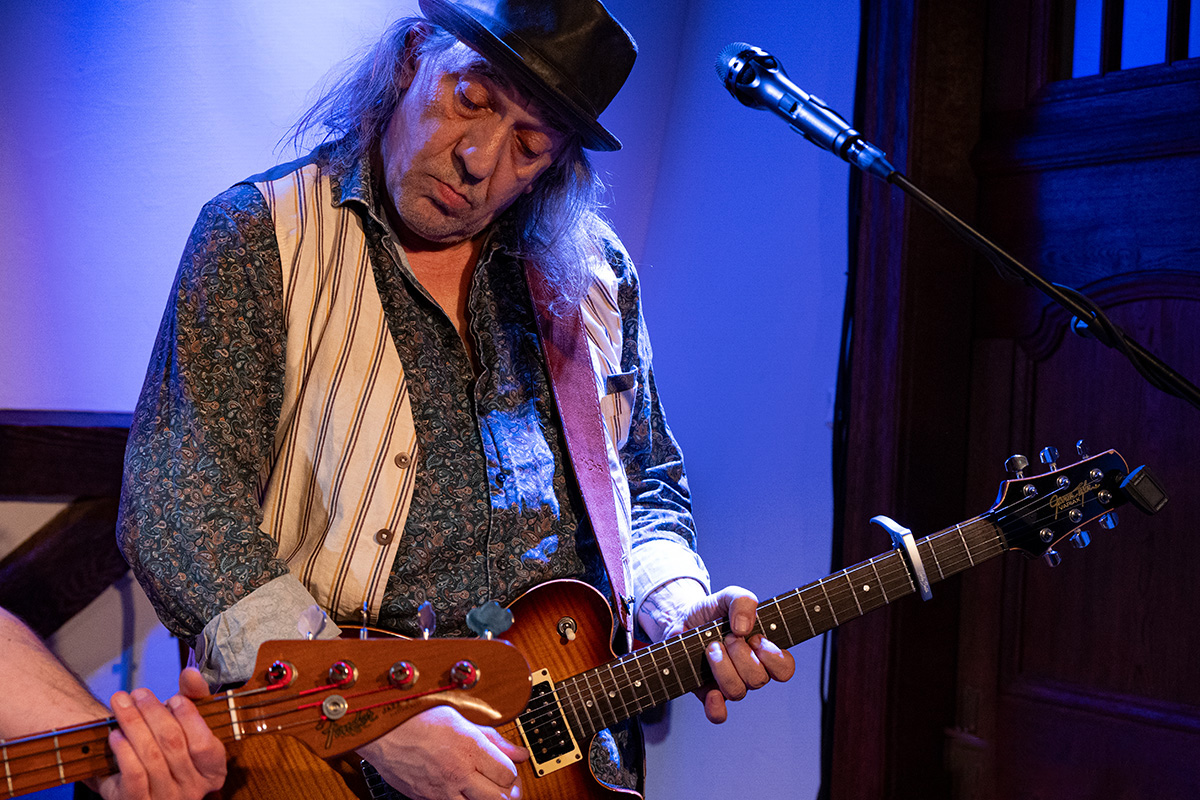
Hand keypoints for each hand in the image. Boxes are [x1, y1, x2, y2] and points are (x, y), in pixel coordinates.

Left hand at [95, 668, 225, 799]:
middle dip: (153, 713)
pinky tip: (115, 734)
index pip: (204, 744)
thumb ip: (193, 699)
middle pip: (173, 744)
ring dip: (133, 724)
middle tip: (138, 693)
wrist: (136, 786)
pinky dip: (124, 751)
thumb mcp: (186, 726)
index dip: (189, 718)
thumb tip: (191, 673)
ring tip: (121, 704)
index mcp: (212, 772)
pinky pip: (133, 775)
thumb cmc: (168, 750)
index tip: (174, 697)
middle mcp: (192, 790)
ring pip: (151, 756)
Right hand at [356, 705, 528, 799]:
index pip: (508, 774)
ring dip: (485, 799)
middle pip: (499, 798)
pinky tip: (461, 788)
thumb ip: (493, 738)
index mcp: (469, 748)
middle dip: (507, 793)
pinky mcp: (426, 798)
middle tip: (505, 784)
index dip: (512, 772)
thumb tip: (518, 752)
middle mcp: (457, 772)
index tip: (509, 766)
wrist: (381, 729)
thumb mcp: (460, 716)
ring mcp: (441, 789)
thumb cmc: (416, 715)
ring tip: (484, 787)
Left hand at [662, 585, 795, 723]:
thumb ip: (743, 601)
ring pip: (737, 691)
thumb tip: (744, 628)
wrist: (680, 618)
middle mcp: (749, 671)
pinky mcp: (707, 692)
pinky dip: (717, 707)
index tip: (756, 638)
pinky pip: (718, 714)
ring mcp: (728, 683)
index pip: (785, 669)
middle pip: (758, 680)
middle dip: (741, 655)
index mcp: (762, 651)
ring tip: (711, 647)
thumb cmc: (711, 610)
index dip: (773, 657)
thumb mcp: (729, 595)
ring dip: (723, 668)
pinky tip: (711, 692)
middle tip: (727, 637)